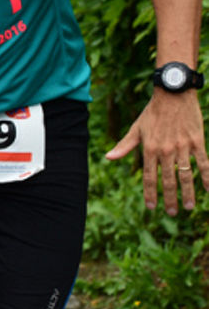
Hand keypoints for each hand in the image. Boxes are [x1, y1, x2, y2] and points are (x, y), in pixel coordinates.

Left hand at [106, 88, 208, 213]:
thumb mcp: (136, 129)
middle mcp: (165, 150)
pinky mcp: (196, 141)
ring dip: (188, 193)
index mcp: (149, 149)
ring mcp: (182, 147)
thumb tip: (108, 157)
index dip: (150, 193)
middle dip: (170, 199)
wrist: (172, 95)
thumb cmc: (152, 113)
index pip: (149, 177)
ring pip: (186, 175)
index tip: (152, 207)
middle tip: (173, 213)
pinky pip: (203, 163)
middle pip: (168, 180)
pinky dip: (207, 177)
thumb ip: (125, 145)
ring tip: (190, 207)